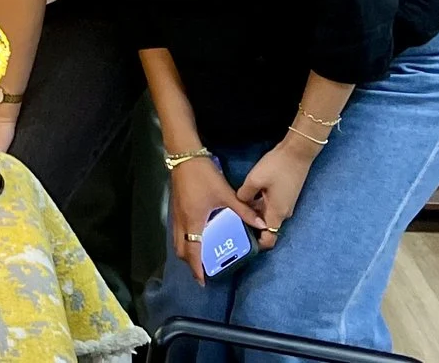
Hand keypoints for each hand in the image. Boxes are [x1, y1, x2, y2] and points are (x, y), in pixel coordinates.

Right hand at [169, 156, 265, 282]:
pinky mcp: (176, 208)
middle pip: (181, 249)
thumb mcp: (225, 194)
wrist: (184, 156)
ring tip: (198, 259)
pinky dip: (184, 241)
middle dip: (190, 263)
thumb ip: (243, 211)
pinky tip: (195, 237)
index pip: (193, 251)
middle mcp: (182, 221)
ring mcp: (176, 214)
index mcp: (193, 221)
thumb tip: (262, 225)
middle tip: (202, 272)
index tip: (203, 281)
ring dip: (186, 252)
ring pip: (177, 241)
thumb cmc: (203, 175)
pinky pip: (177, 232)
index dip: (197, 268)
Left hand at [235, 140, 316, 247]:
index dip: (258, 244)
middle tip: (231, 221)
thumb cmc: (277, 167)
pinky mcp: (285, 195)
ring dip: (254, 213)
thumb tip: (240, 203)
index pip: (270, 238)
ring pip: (267, 215)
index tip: (242, 240)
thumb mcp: (254, 180)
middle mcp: (283, 212)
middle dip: (251, 225)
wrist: (297, 152)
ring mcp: (285, 204)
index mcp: (277, 213)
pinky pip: (271, 206)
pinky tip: (247, 196)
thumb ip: (244, 195)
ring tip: (235, 208)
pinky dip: (260, 204)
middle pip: (266, 226)